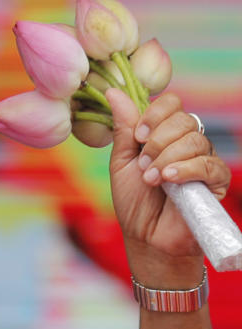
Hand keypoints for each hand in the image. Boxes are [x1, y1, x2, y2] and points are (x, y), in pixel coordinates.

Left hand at [107, 90, 229, 260]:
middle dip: (157, 141)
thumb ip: (123, 129)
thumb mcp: (122, 162)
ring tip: (151, 179)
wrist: (146, 237)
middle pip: (184, 119)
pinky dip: (184, 169)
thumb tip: (113, 92)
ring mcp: (204, 160)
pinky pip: (208, 164)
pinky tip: (168, 180)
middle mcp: (187, 143)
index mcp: (165, 134)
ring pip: (194, 139)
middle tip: (143, 165)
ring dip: (166, 158)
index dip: (154, 115)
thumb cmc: (134, 202)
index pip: (171, 103)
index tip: (137, 137)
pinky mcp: (216, 181)